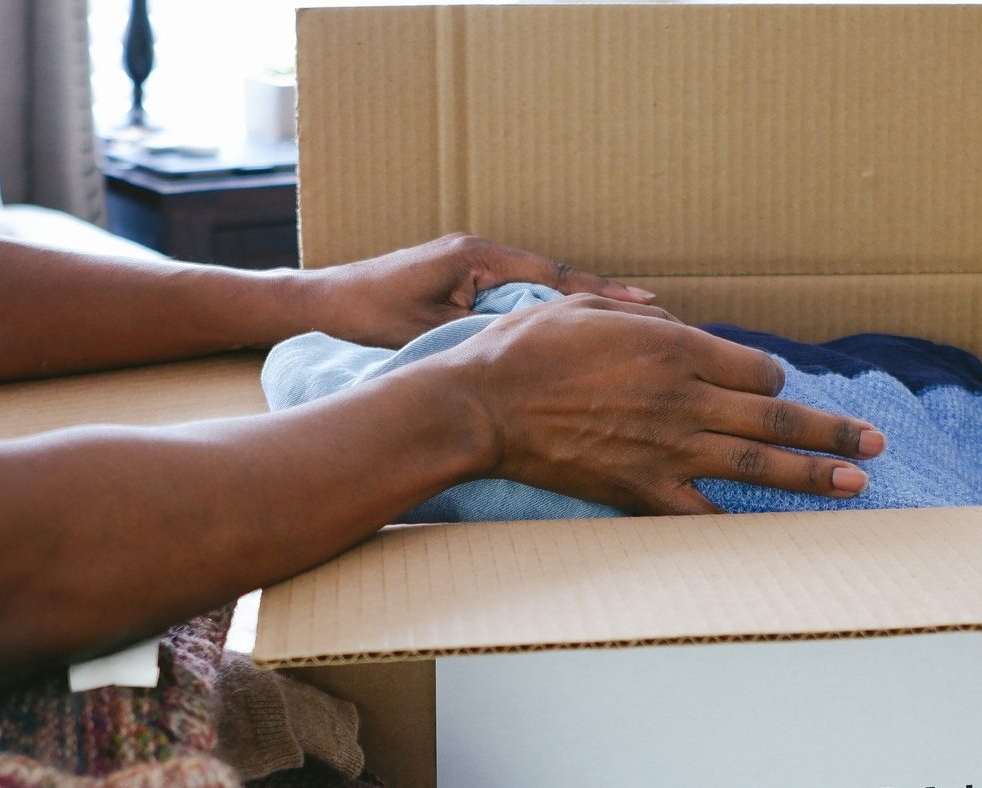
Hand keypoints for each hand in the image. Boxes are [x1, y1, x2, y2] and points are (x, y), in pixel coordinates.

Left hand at [293, 232, 656, 346]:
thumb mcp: (426, 331)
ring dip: (581, 302)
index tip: (646, 305)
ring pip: (540, 283)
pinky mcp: (462, 276)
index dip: (601, 295)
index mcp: (476, 258)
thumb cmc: (368, 317)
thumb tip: (531, 341)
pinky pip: (519, 290)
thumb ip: (478, 332)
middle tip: (658, 313)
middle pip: (556, 275)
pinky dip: (550, 306)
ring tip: (632, 319)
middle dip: (604, 297)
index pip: (554, 275)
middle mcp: (480, 252)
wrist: (323, 300)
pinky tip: (576, 325)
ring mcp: (472, 262)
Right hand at [426, 294, 886, 514]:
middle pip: (777, 413)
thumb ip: (637, 317)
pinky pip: (703, 513)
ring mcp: (667, 447)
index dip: (772, 377)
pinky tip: (774, 534)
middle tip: (875, 442)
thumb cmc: (524, 349)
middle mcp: (684, 397)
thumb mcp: (584, 305)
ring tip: (857, 482)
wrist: (482, 404)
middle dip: (832, 428)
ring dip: (813, 472)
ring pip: (758, 461)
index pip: (756, 367)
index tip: (772, 387)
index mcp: (675, 347)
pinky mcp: (641, 489)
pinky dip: (740, 525)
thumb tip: (669, 320)